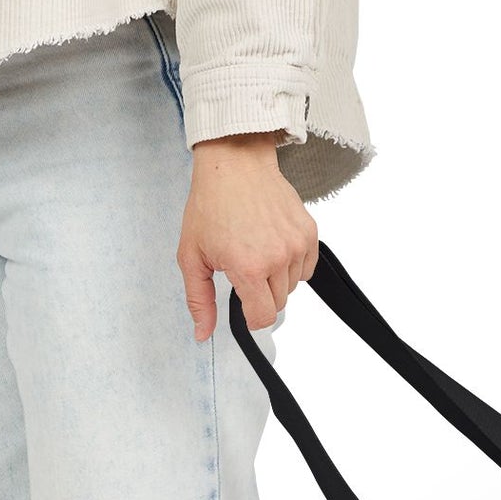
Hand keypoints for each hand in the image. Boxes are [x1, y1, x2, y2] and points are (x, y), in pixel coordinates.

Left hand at [177, 133, 317, 340]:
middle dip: (260, 295)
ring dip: (275, 279)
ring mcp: (296, 244)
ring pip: (291, 286)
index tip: (243, 306)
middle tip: (242, 268)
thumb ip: (199, 300)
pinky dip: (292, 265)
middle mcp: (277, 258)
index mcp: (248, 267)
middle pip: (277, 304)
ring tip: (256, 252)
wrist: (234, 165)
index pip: (263, 317)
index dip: (251, 318)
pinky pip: (306, 268)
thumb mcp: (192, 257)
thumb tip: (203, 334)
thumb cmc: (210, 206)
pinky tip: (273, 246)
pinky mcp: (309, 232)